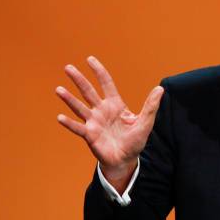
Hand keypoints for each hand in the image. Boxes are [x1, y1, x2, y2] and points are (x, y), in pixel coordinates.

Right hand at [55, 56, 163, 191]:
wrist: (125, 159)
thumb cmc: (134, 140)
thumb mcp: (145, 122)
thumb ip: (151, 106)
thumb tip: (160, 88)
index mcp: (115, 105)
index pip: (106, 84)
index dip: (98, 71)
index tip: (90, 59)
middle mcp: (101, 111)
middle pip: (88, 92)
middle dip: (79, 80)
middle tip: (68, 68)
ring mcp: (94, 122)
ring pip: (80, 108)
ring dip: (69, 99)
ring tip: (58, 89)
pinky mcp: (90, 135)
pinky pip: (78, 128)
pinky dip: (69, 123)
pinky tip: (60, 117)